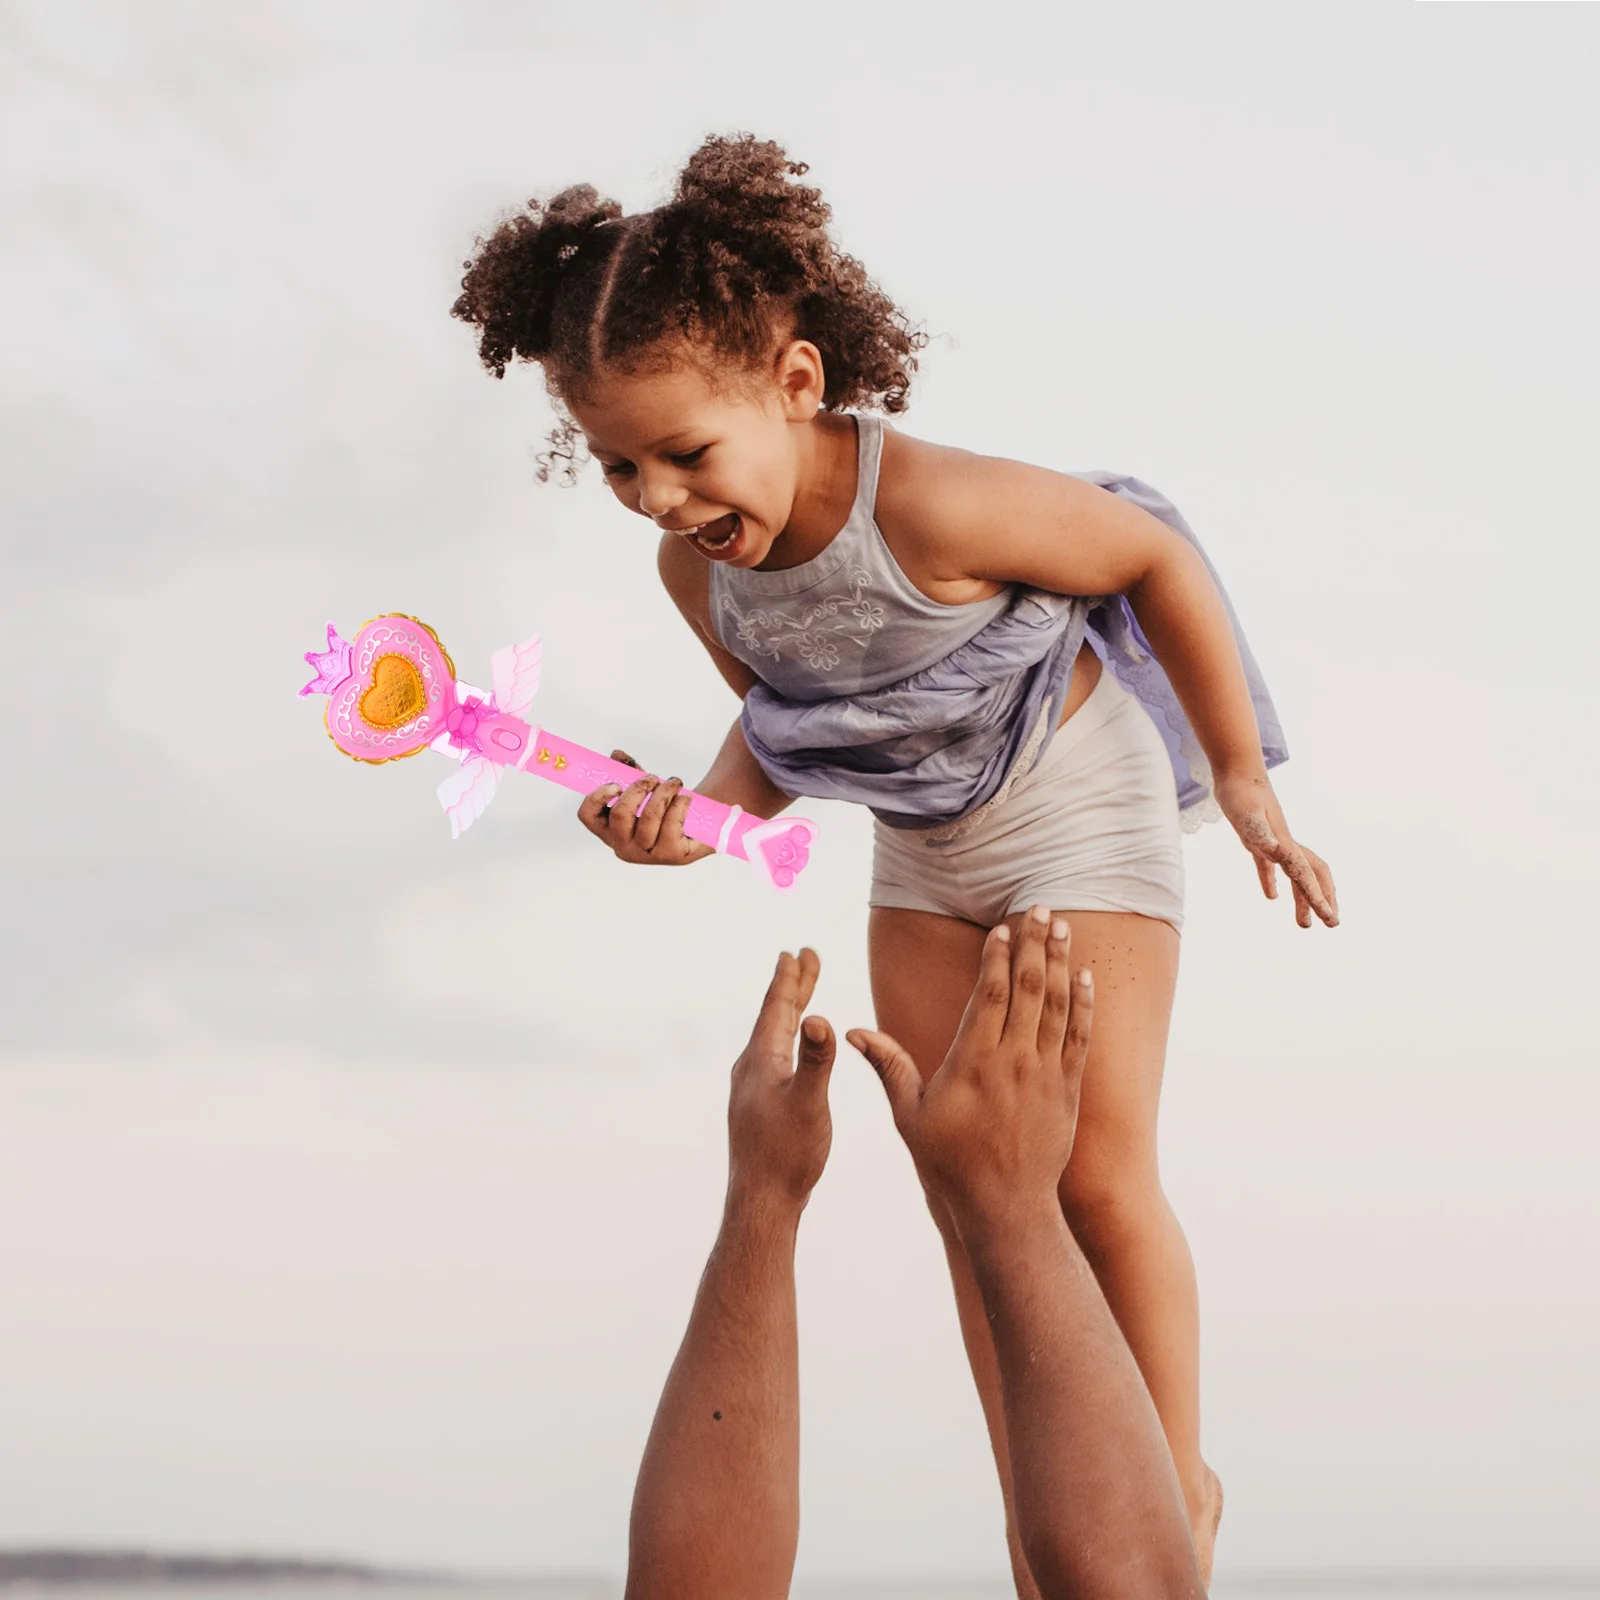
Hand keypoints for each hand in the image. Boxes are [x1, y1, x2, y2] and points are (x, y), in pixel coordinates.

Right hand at [576, 748, 714, 867]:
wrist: (697, 830)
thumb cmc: (663, 810)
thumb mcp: (644, 790)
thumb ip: (629, 771)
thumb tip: (616, 754)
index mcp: (609, 830)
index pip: (588, 816)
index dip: (597, 797)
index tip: (616, 783)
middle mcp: (623, 846)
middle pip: (620, 814)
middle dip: (637, 789)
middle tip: (652, 778)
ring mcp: (647, 854)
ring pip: (649, 816)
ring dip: (664, 792)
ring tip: (675, 783)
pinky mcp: (672, 854)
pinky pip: (672, 822)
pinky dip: (680, 803)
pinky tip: (686, 798)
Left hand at [727, 948, 834, 1208]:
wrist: (762, 1202)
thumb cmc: (788, 1154)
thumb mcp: (809, 1103)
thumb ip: (816, 1060)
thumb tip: (819, 1018)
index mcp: (761, 1060)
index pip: (777, 1008)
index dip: (791, 979)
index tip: (797, 951)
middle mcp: (751, 1068)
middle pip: (775, 1016)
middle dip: (793, 987)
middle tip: (802, 957)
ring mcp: (752, 1088)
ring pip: (773, 1037)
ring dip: (790, 1011)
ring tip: (800, 995)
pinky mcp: (757, 1106)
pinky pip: (773, 1057)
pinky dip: (786, 1039)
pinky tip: (789, 1051)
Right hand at [848, 907, 1092, 1229]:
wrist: (1006, 1208)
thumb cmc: (951, 1163)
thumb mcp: (910, 1116)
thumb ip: (888, 1066)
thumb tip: (852, 1032)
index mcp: (973, 1061)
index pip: (989, 994)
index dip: (998, 957)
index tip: (1002, 927)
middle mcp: (1014, 1060)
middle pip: (1029, 988)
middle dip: (1035, 944)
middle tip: (1040, 907)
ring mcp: (1045, 1073)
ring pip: (1057, 1005)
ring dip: (1061, 962)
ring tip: (1063, 926)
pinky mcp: (1066, 1089)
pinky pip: (1079, 1036)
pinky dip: (1083, 1004)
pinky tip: (1084, 977)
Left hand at [1213, 768, 1337, 928]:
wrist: (1236, 770)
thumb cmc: (1240, 792)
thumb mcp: (1247, 815)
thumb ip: (1261, 833)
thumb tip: (1276, 851)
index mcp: (1283, 845)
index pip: (1305, 877)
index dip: (1317, 899)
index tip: (1330, 919)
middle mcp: (1283, 845)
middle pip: (1312, 876)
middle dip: (1323, 900)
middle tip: (1331, 924)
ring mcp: (1273, 842)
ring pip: (1296, 875)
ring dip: (1302, 898)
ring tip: (1304, 923)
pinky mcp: (1257, 838)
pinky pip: (1270, 867)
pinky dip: (1272, 882)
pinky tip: (1272, 896)